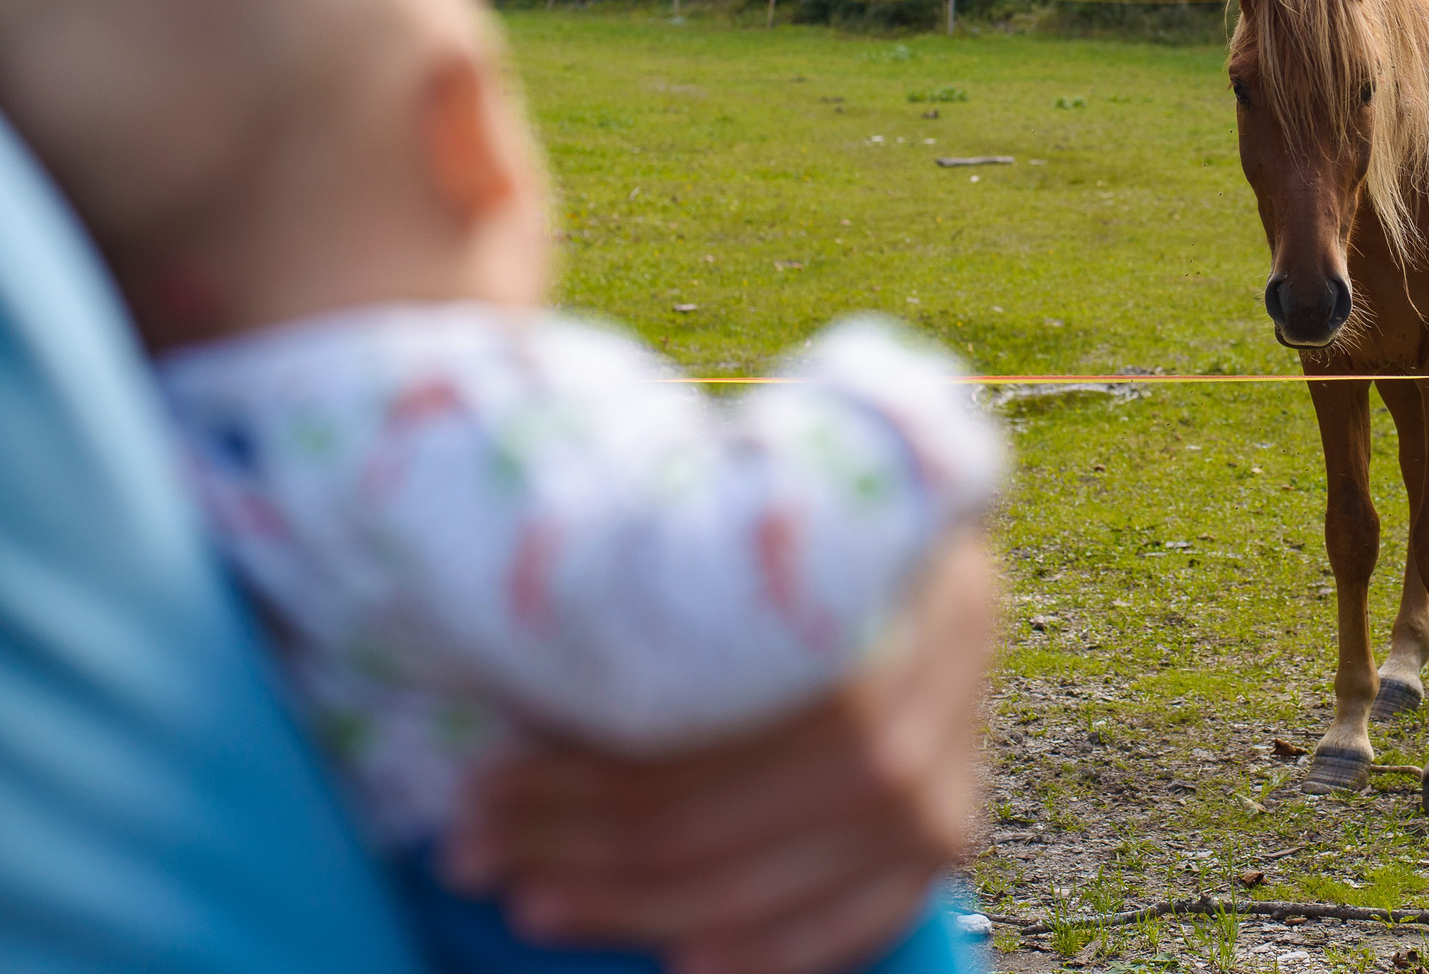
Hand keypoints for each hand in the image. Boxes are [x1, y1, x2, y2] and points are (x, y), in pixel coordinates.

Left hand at [446, 533, 996, 973]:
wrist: (911, 536)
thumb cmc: (791, 515)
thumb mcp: (737, 500)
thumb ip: (663, 570)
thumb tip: (512, 660)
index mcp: (872, 574)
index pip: (710, 716)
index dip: (582, 765)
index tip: (482, 781)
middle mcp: (932, 682)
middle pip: (729, 811)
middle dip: (581, 843)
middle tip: (480, 848)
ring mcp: (947, 770)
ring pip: (770, 882)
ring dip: (633, 905)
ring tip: (533, 900)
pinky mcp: (948, 833)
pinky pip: (855, 921)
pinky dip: (766, 952)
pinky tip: (677, 959)